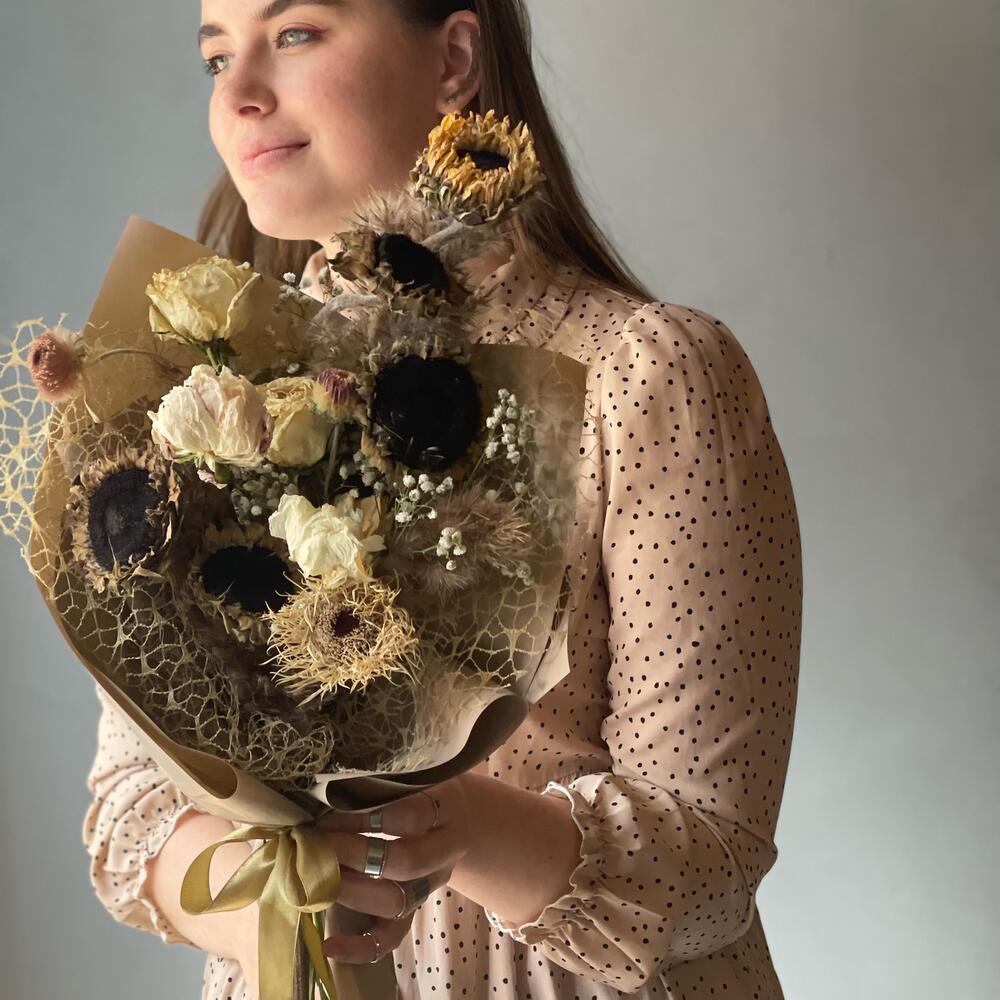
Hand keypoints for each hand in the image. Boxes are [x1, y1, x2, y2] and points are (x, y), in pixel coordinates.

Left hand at [316, 772, 477, 964]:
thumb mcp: (417, 774)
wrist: (463, 818)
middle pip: (406, 863)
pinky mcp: (414, 909)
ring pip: (397, 901)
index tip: (327, 813)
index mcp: (447, 808)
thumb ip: (383, 781)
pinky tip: (329, 946)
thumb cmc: (425, 788)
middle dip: (353, 855)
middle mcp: (445, 850)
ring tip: (315, 877)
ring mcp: (430, 884)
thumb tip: (325, 786)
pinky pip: (393, 937)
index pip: (411, 815)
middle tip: (316, 844)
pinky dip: (361, 947)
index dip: (367, 816)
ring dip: (351, 890)